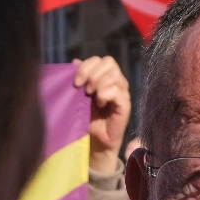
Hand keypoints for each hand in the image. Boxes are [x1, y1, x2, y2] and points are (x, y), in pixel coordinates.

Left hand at [73, 55, 130, 170]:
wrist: (93, 140)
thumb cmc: (86, 117)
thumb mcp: (79, 95)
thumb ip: (79, 77)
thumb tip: (74, 61)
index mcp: (105, 76)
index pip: (101, 60)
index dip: (87, 66)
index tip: (76, 82)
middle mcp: (116, 81)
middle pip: (109, 62)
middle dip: (93, 74)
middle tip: (84, 90)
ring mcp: (122, 92)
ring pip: (114, 75)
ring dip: (99, 84)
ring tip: (92, 97)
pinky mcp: (125, 105)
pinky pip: (118, 91)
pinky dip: (105, 94)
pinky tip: (100, 103)